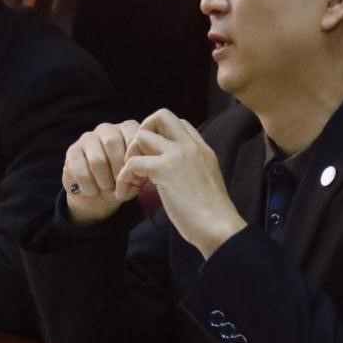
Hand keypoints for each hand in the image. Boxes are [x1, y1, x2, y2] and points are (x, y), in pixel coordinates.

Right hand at [62, 120, 141, 224]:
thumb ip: (143, 166)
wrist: (98, 194)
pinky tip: (93, 192)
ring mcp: (87, 138)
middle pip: (112, 144)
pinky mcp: (72, 152)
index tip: (136, 175)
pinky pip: (81, 171)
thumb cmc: (124, 180)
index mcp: (128, 129)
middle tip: (122, 186)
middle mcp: (107, 129)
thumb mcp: (139, 173)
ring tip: (109, 190)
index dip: (134, 159)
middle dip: (119, 170)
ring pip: (97, 160)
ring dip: (105, 182)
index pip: (133, 136)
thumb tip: (141, 170)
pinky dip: (90, 187)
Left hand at [117, 110, 245, 257]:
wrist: (219, 226)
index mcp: (202, 149)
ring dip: (130, 156)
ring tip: (131, 180)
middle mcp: (191, 146)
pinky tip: (126, 193)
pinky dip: (123, 178)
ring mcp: (178, 155)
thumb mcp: (205, 181)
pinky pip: (132, 163)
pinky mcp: (164, 169)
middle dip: (143, 131)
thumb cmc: (212, 214)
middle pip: (161, 115)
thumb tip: (171, 175)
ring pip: (142, 135)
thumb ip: (191, 170)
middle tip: (137, 158)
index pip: (179, 123)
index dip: (160, 136)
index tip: (154, 159)